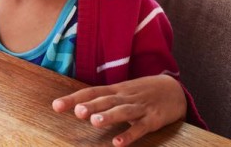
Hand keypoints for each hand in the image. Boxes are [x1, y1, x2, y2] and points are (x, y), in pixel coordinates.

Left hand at [52, 75, 186, 146]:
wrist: (174, 90)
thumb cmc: (141, 93)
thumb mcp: (121, 92)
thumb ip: (102, 99)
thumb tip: (76, 106)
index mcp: (115, 90)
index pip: (91, 92)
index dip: (73, 98)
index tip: (56, 106)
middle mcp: (124, 97)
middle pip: (106, 100)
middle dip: (91, 106)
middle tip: (76, 111)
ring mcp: (139, 107)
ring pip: (122, 111)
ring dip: (109, 116)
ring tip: (95, 122)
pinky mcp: (153, 120)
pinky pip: (140, 128)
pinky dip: (129, 134)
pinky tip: (118, 142)